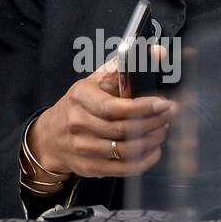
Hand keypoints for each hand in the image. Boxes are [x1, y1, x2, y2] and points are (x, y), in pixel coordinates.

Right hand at [27, 48, 175, 178]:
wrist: (50, 136)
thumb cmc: (80, 104)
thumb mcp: (96, 80)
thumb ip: (126, 65)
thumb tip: (158, 52)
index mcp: (80, 96)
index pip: (112, 106)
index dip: (141, 107)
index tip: (164, 103)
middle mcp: (78, 122)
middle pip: (122, 129)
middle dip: (152, 122)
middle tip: (169, 115)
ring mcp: (82, 147)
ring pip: (125, 150)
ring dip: (151, 140)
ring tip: (163, 130)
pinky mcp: (89, 167)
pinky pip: (123, 168)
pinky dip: (144, 160)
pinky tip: (154, 149)